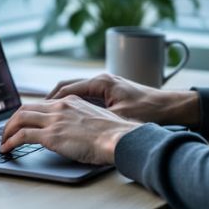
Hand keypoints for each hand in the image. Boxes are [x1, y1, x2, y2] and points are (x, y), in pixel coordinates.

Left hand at [0, 95, 142, 164]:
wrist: (119, 138)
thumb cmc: (114, 134)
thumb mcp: (96, 119)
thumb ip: (82, 120)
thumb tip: (77, 130)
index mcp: (70, 102)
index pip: (42, 104)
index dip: (28, 113)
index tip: (22, 122)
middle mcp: (60, 107)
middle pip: (26, 108)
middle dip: (12, 120)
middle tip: (7, 131)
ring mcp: (54, 120)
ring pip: (20, 119)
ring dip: (7, 130)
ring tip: (3, 141)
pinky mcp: (51, 136)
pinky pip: (22, 136)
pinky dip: (10, 141)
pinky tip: (6, 149)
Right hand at [47, 73, 200, 126]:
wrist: (173, 108)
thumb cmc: (148, 111)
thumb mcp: (118, 117)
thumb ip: (94, 119)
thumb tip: (73, 127)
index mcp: (100, 83)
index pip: (65, 89)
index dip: (49, 102)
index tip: (35, 112)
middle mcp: (101, 80)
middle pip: (66, 87)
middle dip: (50, 100)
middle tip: (35, 113)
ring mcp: (107, 86)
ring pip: (75, 92)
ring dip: (61, 102)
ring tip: (48, 116)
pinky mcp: (112, 93)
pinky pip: (86, 96)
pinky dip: (74, 105)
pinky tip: (70, 118)